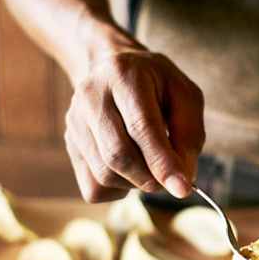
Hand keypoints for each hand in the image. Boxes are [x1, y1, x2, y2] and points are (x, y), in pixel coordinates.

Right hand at [64, 42, 204, 201]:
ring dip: (136, 182)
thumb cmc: (157, 86)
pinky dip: (118, 188)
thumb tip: (181, 181)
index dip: (162, 162)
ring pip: (105, 175)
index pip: (141, 126)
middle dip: (151, 177)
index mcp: (123, 74)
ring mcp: (74, 121)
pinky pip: (93, 187)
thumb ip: (189, 135)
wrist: (113, 70)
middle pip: (118, 154)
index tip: (183, 189)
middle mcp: (90, 95)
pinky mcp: (70, 144)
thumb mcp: (185, 96)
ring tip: (149, 163)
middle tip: (171, 178)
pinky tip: (129, 167)